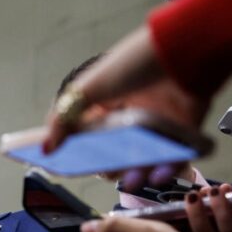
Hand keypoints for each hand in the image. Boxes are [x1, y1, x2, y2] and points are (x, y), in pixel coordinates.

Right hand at [42, 24, 208, 185]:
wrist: (184, 53)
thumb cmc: (135, 63)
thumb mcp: (89, 88)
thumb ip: (63, 119)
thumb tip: (46, 148)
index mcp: (108, 103)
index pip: (88, 135)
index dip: (80, 152)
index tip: (73, 166)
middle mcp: (132, 115)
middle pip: (115, 152)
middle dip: (108, 167)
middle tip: (105, 171)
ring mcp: (158, 124)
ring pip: (144, 160)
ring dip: (136, 174)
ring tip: (132, 179)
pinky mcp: (183, 132)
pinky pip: (173, 158)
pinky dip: (166, 169)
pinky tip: (158, 173)